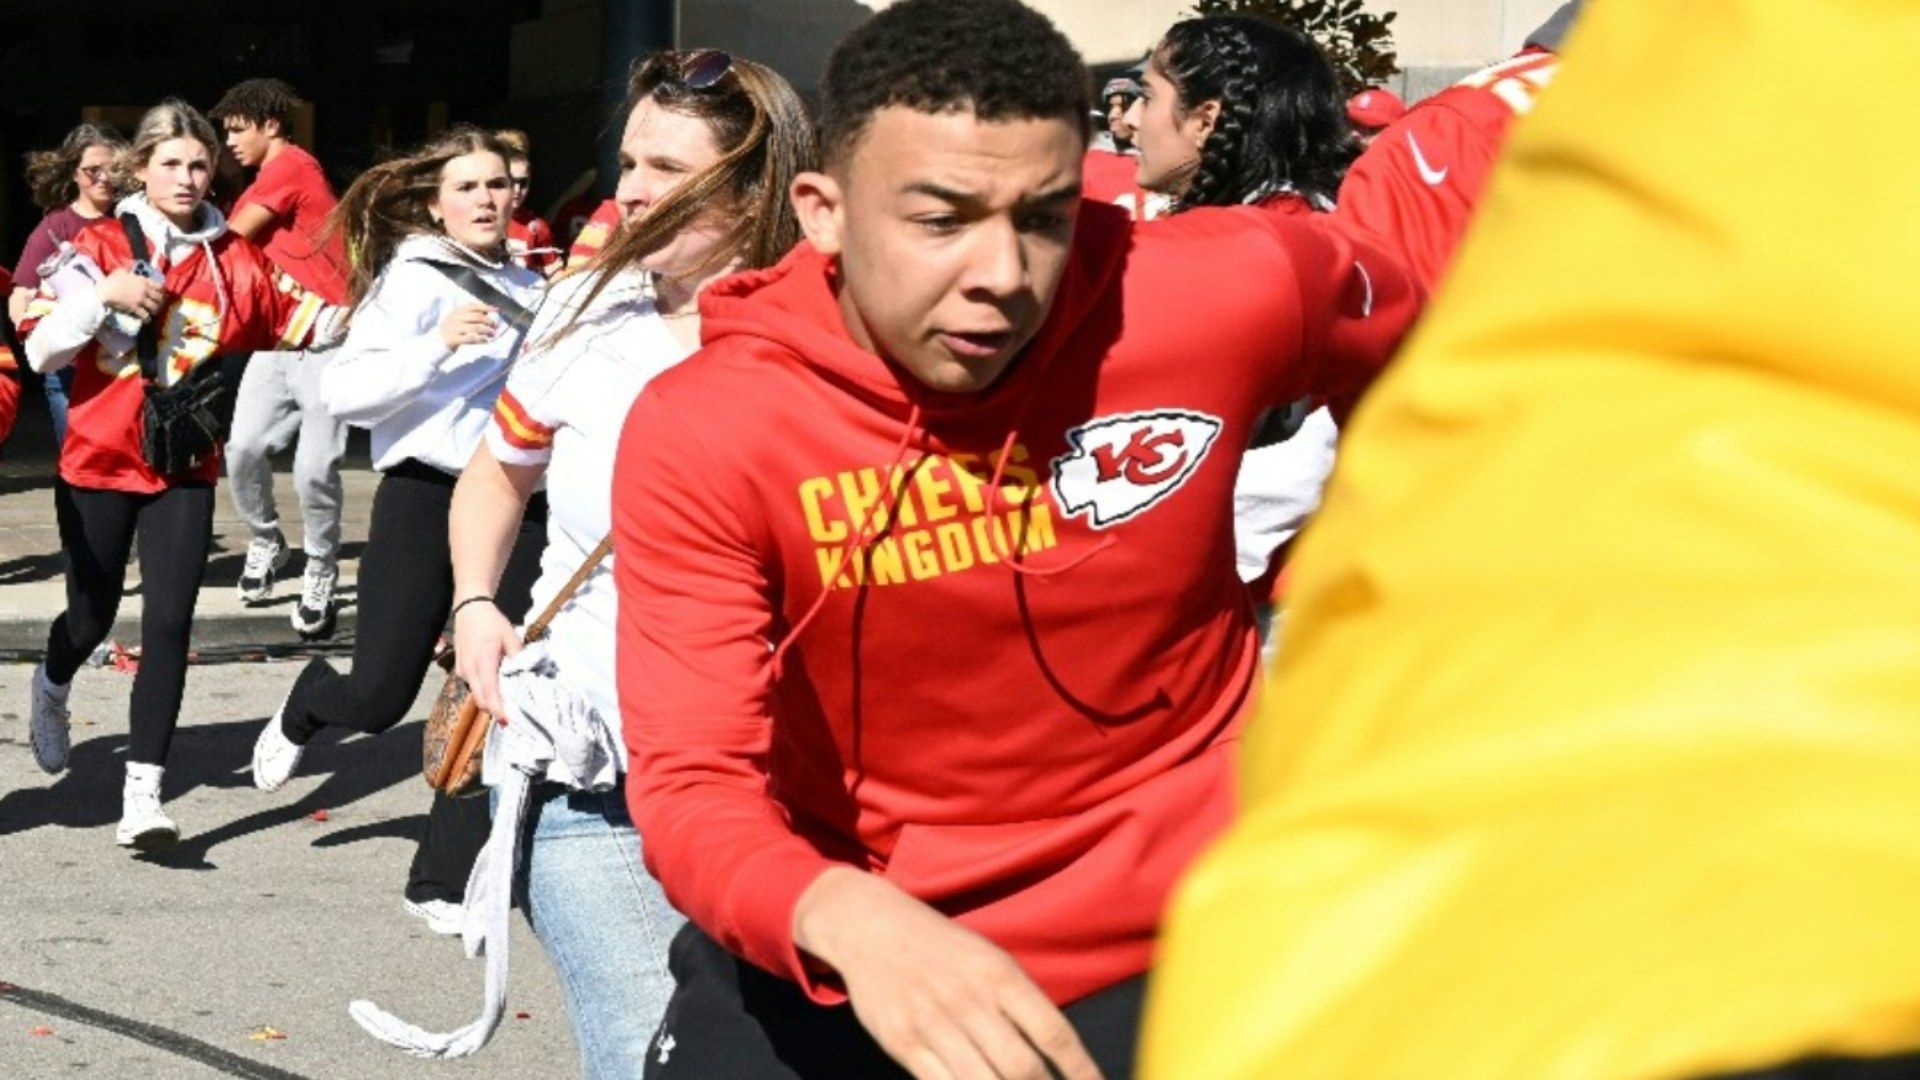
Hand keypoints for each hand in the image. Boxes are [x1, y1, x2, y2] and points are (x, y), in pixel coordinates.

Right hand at [97, 270, 164, 320]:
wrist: (105, 291)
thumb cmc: (111, 280)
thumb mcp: (121, 271)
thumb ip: (128, 269)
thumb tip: (131, 266)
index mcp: (142, 280)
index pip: (158, 286)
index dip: (161, 291)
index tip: (160, 293)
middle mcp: (144, 290)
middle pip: (159, 297)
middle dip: (159, 301)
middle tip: (157, 303)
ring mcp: (140, 300)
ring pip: (154, 307)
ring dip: (154, 310)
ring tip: (152, 312)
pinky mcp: (135, 308)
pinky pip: (145, 315)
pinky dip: (147, 318)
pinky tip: (146, 320)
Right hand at [438, 303, 498, 349]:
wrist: (436, 341)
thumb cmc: (452, 329)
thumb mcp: (458, 318)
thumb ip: (470, 314)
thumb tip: (488, 312)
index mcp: (457, 311)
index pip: (473, 306)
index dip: (486, 307)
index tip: (496, 310)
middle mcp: (455, 318)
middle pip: (476, 317)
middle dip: (488, 320)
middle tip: (495, 325)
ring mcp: (454, 328)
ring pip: (475, 327)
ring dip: (486, 330)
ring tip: (492, 334)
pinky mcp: (453, 339)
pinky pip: (470, 338)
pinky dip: (480, 339)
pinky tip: (485, 340)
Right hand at [452, 599, 519, 717]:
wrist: (470, 608)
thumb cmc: (491, 622)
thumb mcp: (511, 637)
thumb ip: (519, 658)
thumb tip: (526, 675)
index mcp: (483, 662)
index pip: (490, 694)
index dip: (499, 710)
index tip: (509, 721)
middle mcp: (469, 670)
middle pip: (481, 700)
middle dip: (495, 711)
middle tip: (511, 717)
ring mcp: (461, 670)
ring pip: (476, 694)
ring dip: (489, 701)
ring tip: (506, 702)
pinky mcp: (459, 668)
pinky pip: (472, 685)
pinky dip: (483, 691)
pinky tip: (496, 687)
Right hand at [793, 868, 1102, 1079]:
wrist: (871, 926)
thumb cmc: (941, 947)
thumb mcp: (988, 958)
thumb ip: (1020, 1002)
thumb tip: (1057, 1053)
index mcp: (999, 973)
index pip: (1053, 1031)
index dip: (1080, 1069)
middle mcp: (969, 999)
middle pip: (1021, 1067)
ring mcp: (933, 1024)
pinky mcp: (902, 1043)